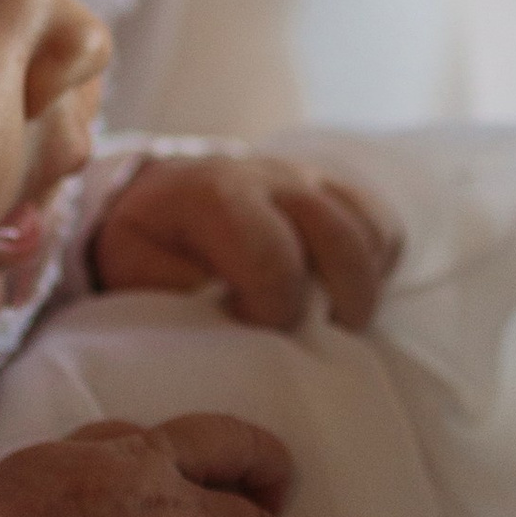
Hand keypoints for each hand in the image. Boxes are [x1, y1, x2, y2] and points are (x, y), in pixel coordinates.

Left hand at [91, 154, 401, 331]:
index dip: (273, 307)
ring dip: (361, 288)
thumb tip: (222, 320)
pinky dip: (375, 269)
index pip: (270, 254)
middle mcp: (270, 177)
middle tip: (314, 339)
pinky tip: (339, 294)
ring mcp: (310, 180)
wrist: (160, 196)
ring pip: (368, 233)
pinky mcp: (336, 192)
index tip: (251, 326)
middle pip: (337, 238)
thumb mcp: (133, 266)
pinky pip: (382, 230)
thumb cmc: (150, 243)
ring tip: (330, 322)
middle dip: (336, 302)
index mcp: (214, 193)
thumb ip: (169, 293)